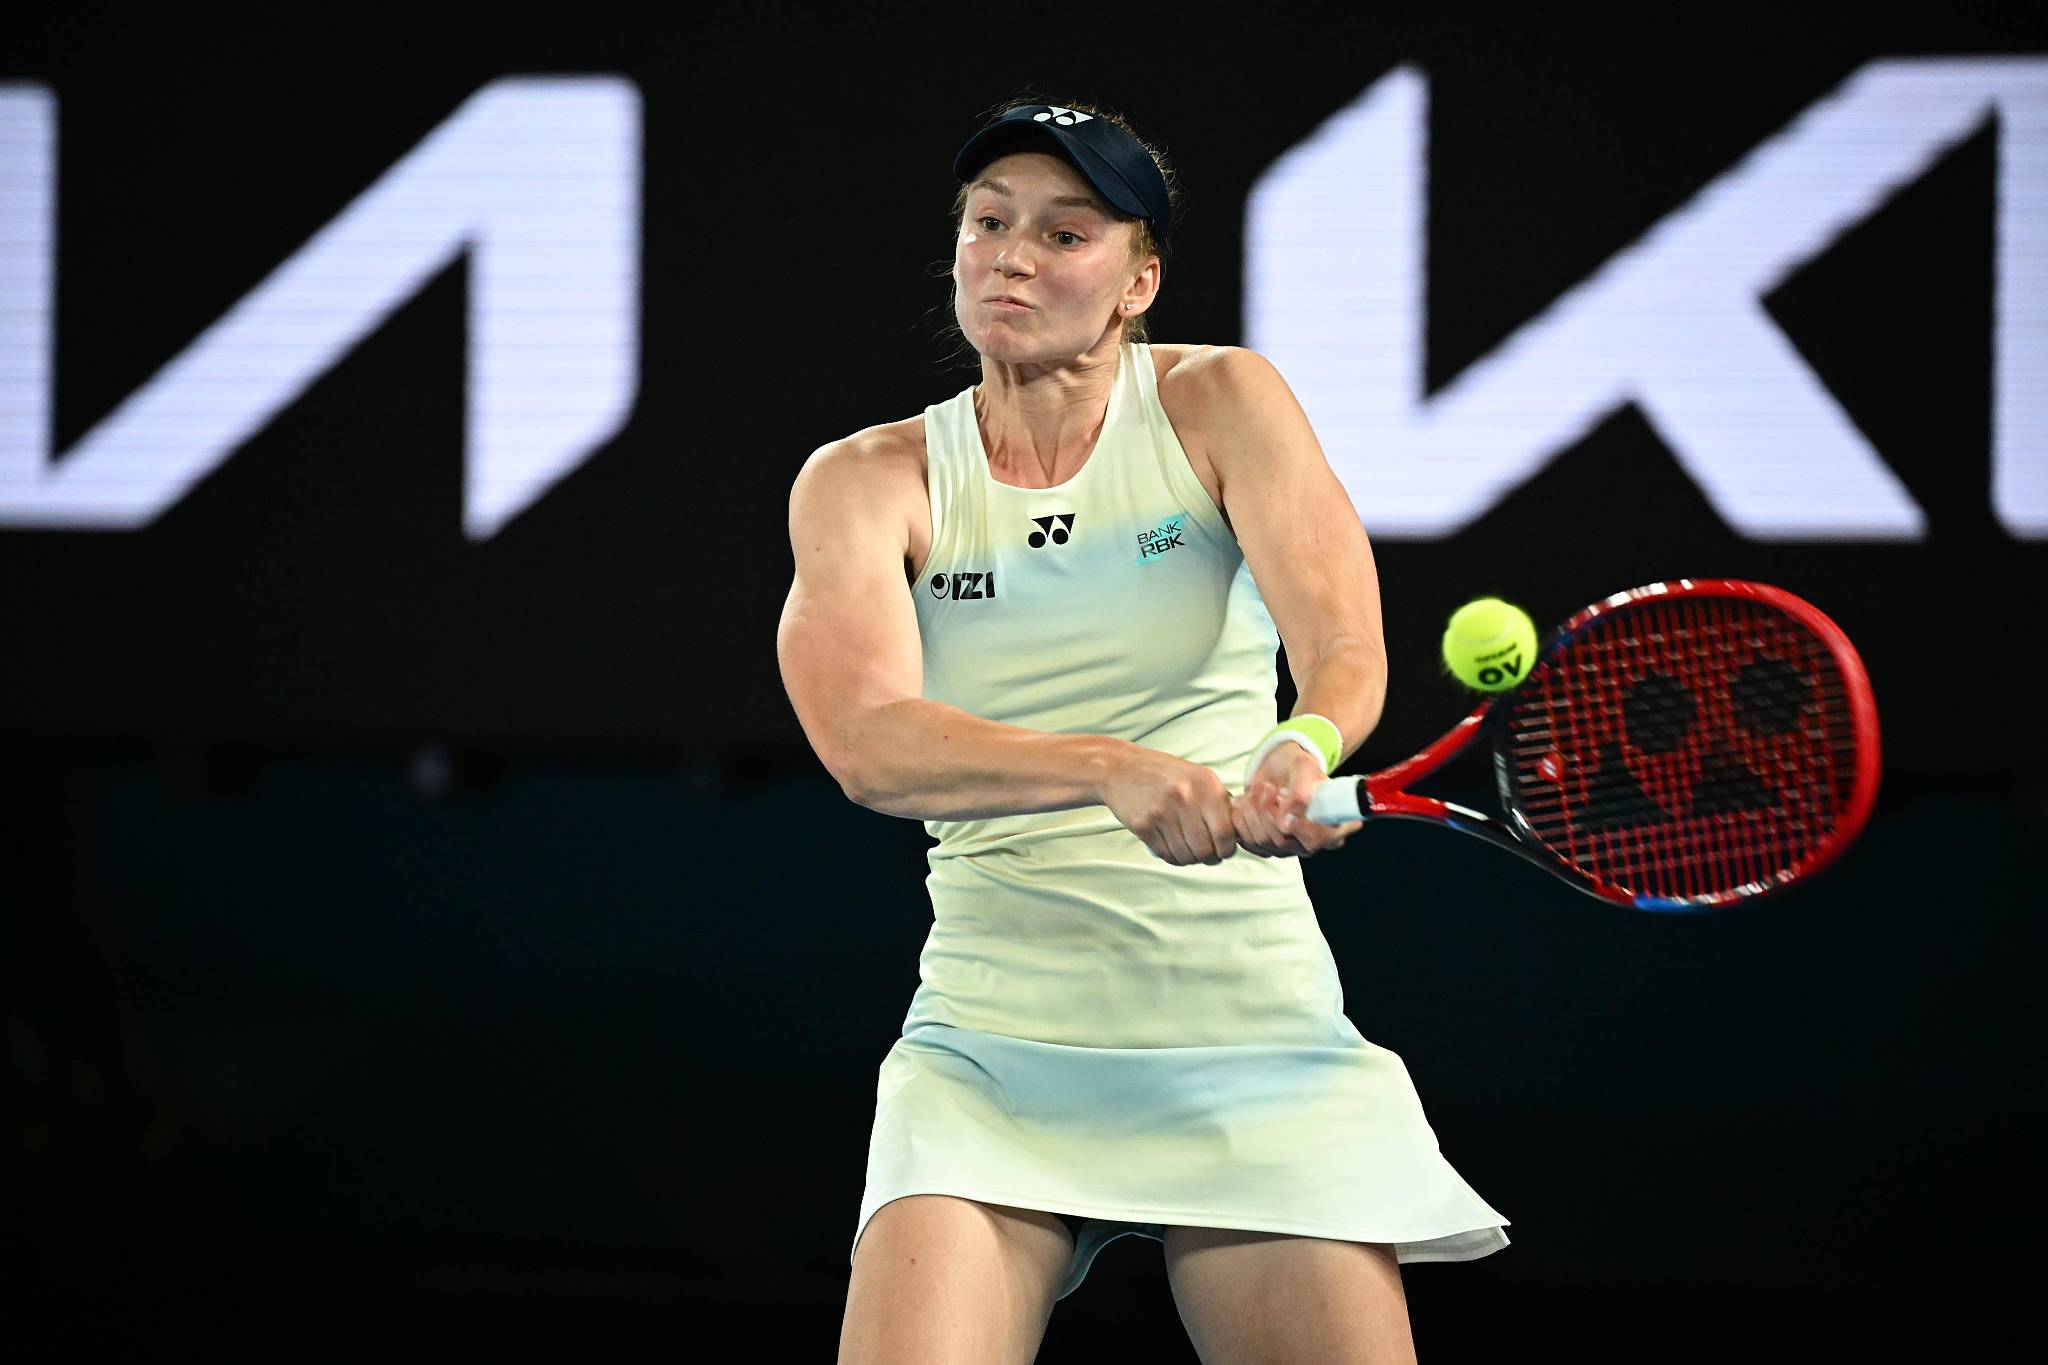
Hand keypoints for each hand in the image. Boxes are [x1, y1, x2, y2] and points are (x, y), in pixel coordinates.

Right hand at [1096, 745, 1238, 864]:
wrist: (1121, 768)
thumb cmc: (1165, 775)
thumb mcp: (1198, 777)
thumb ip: (1220, 802)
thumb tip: (1241, 833)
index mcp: (1205, 784)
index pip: (1226, 833)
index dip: (1227, 848)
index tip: (1223, 848)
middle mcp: (1185, 797)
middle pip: (1206, 849)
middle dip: (1209, 857)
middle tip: (1206, 853)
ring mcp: (1162, 812)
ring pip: (1186, 856)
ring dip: (1190, 858)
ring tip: (1188, 847)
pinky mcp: (1143, 825)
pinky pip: (1166, 854)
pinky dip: (1173, 856)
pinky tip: (1172, 845)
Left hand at [1232, 743, 1361, 858]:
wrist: (1279, 768)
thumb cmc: (1298, 767)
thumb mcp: (1304, 768)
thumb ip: (1301, 793)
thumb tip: (1287, 824)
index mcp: (1333, 826)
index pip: (1316, 838)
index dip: (1296, 823)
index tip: (1282, 797)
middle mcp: (1313, 843)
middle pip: (1282, 841)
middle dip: (1268, 809)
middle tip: (1268, 787)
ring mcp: (1288, 849)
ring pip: (1261, 841)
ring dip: (1253, 810)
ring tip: (1260, 790)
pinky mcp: (1265, 848)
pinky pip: (1246, 840)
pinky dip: (1242, 817)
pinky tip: (1248, 801)